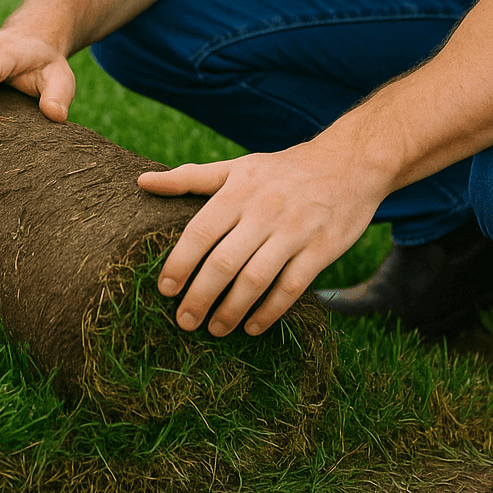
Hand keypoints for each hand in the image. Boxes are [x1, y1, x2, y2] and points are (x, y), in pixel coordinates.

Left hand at [137, 140, 387, 336]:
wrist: (350, 163)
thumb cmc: (284, 171)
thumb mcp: (238, 168)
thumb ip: (190, 178)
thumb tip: (141, 183)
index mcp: (239, 192)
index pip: (200, 232)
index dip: (179, 264)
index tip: (164, 290)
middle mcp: (264, 212)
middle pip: (224, 262)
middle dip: (199, 296)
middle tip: (183, 321)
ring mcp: (294, 232)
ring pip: (255, 279)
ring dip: (231, 310)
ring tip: (214, 329)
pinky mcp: (321, 250)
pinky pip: (291, 288)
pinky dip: (269, 311)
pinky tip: (252, 327)